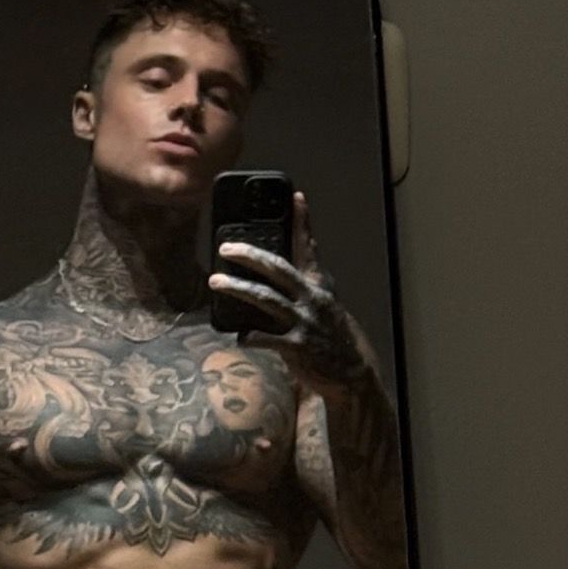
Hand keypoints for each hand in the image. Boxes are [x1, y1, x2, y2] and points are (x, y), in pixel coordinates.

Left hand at [207, 190, 365, 401]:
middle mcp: (312, 298)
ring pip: (266, 299)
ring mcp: (304, 321)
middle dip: (250, 255)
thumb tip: (274, 272)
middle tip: (226, 248)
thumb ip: (303, 286)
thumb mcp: (324, 304)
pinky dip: (250, 336)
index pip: (309, 247)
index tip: (296, 196)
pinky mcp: (297, 347)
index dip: (303, 222)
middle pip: (278, 268)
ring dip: (239, 288)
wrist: (351, 372)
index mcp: (318, 285)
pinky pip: (266, 338)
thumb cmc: (331, 335)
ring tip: (216, 282)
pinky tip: (238, 336)